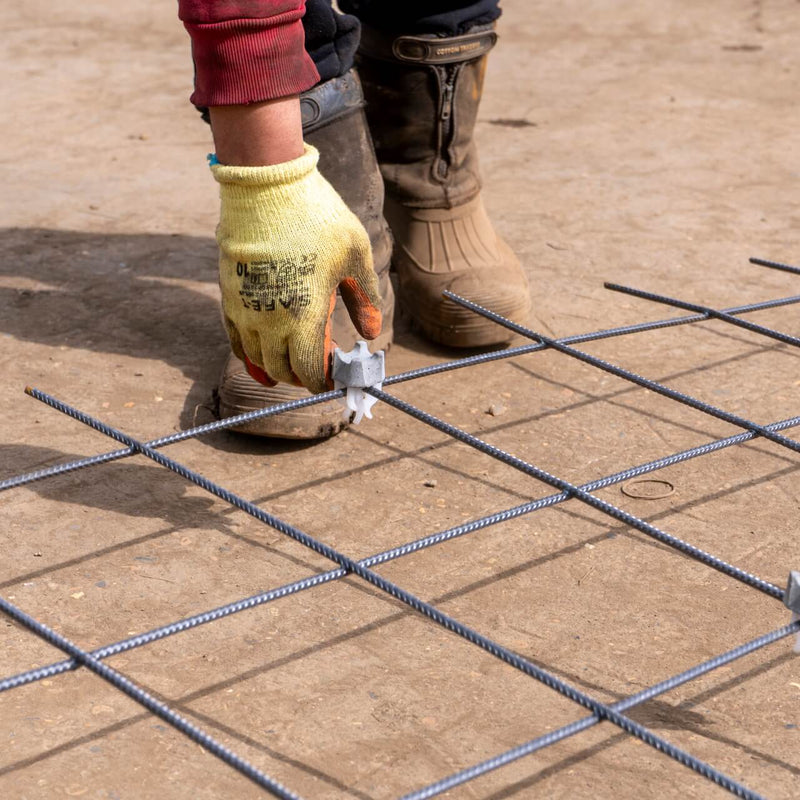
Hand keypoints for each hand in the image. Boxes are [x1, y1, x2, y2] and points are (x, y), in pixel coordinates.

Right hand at [211, 145, 381, 392]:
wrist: (266, 183)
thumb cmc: (317, 217)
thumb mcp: (356, 255)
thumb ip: (364, 298)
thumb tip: (371, 332)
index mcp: (304, 315)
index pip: (310, 372)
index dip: (324, 380)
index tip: (338, 374)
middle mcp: (270, 320)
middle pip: (282, 371)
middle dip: (303, 376)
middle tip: (321, 366)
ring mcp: (245, 309)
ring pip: (257, 359)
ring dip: (278, 367)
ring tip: (296, 361)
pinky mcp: (229, 294)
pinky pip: (236, 340)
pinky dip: (250, 355)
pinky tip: (263, 357)